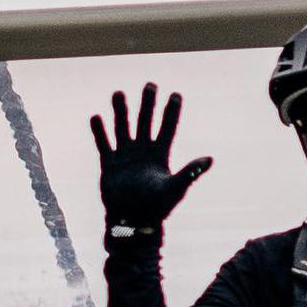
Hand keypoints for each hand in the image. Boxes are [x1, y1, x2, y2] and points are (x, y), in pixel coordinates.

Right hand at [92, 84, 211, 233]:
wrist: (132, 222)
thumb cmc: (157, 207)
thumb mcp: (176, 188)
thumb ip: (190, 172)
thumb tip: (210, 159)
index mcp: (160, 155)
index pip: (167, 127)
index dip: (172, 112)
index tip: (176, 94)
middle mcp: (143, 151)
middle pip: (146, 121)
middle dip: (148, 103)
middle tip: (150, 85)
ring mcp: (125, 156)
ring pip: (123, 127)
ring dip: (121, 111)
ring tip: (119, 93)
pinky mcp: (109, 164)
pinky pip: (104, 143)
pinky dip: (100, 131)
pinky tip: (96, 117)